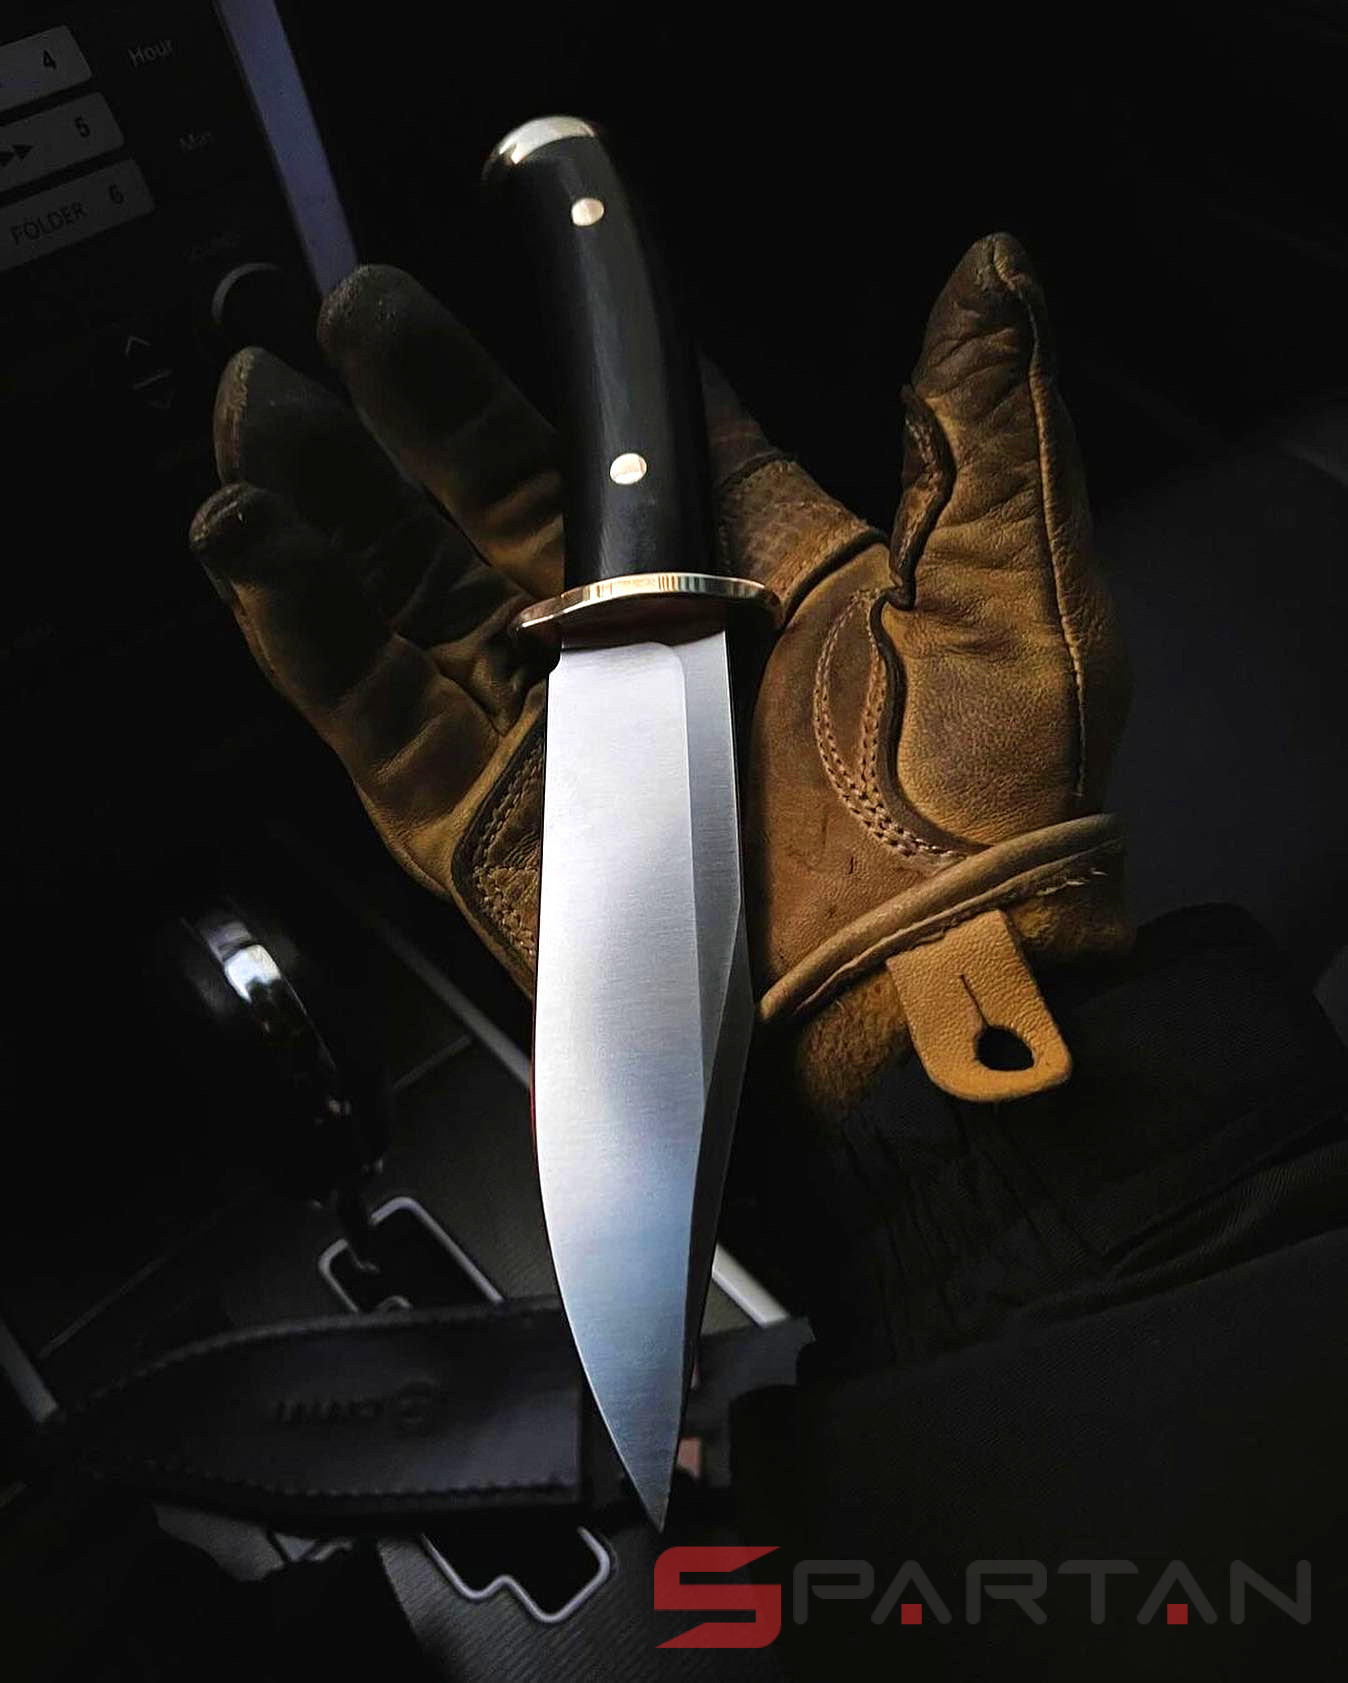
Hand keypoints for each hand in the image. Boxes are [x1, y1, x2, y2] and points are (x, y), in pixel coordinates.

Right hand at [190, 235, 1127, 1117]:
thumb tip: (997, 270)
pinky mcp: (493, 830)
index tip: (538, 257)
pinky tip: (254, 557)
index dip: (596, 353)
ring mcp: (560, 736)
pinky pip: (383, 723)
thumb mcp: (1008, 601)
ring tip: (257, 414)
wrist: (925, 1009)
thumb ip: (983, 431)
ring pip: (416, 602)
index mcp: (761, 573)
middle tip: (346, 314)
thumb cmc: (988, 817)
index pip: (657, 437)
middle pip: (502, 501)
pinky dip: (312, 644)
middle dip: (416, 404)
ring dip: (331, 510)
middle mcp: (646, 644)